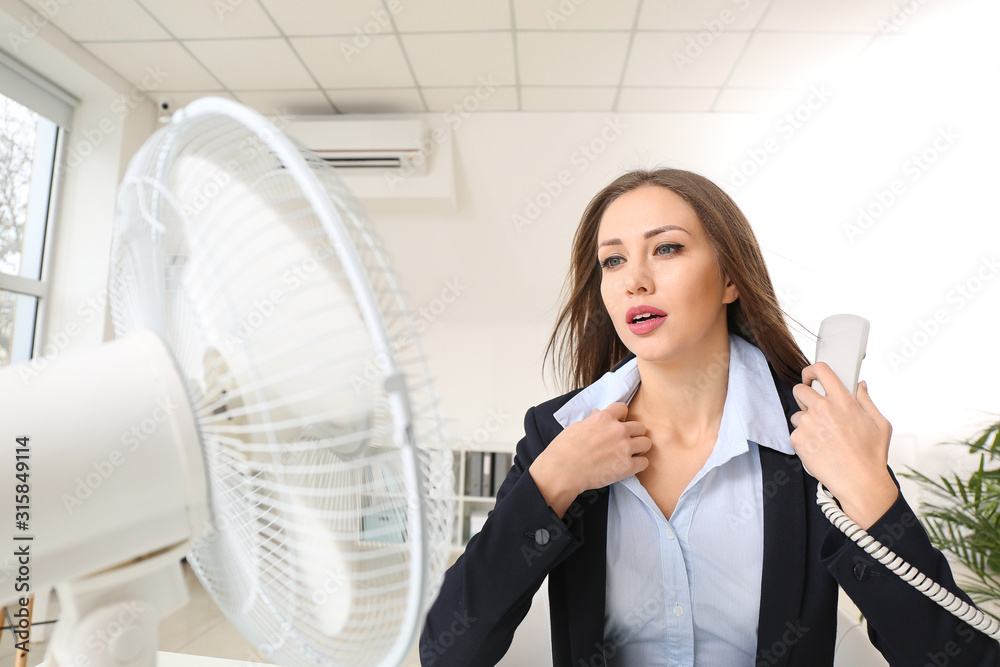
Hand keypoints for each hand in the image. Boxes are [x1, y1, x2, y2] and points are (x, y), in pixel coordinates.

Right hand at [529, 402, 650, 517]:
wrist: (561, 471)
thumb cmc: (564, 449)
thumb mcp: (576, 427)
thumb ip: (593, 421)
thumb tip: (598, 414)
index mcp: (604, 417)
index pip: (623, 408)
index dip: (621, 417)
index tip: (617, 424)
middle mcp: (618, 430)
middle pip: (640, 427)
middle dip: (633, 434)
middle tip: (624, 443)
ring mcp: (624, 448)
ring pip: (646, 443)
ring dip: (639, 449)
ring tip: (628, 456)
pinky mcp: (628, 466)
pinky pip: (644, 462)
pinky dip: (638, 465)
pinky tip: (627, 467)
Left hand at [789, 362, 896, 528]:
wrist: (860, 483)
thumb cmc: (872, 455)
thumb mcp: (879, 424)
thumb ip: (866, 400)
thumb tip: (861, 385)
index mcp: (843, 401)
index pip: (821, 370)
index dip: (812, 371)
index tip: (811, 377)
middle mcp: (823, 409)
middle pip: (799, 390)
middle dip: (805, 397)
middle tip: (814, 409)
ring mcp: (808, 424)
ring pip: (797, 414)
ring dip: (806, 422)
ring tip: (824, 437)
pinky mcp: (798, 440)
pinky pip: (795, 432)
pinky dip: (804, 439)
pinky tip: (819, 448)